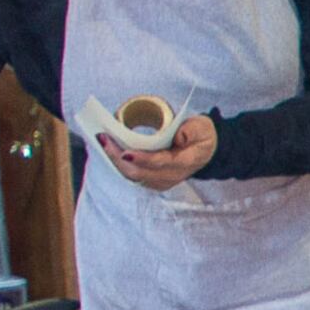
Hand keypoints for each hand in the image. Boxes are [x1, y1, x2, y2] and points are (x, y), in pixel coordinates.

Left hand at [99, 114, 218, 187]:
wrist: (207, 151)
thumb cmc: (202, 136)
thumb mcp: (202, 128)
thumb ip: (191, 130)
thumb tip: (178, 136)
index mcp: (184, 163)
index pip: (159, 163)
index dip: (141, 159)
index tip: (124, 152)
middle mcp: (171, 176)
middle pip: (139, 173)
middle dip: (118, 157)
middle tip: (103, 139)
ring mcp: (161, 181)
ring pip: (132, 176)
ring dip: (114, 160)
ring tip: (102, 142)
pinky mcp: (153, 181)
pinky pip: (132, 175)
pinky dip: (118, 164)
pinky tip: (109, 150)